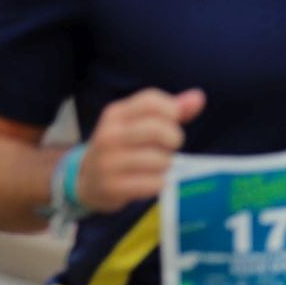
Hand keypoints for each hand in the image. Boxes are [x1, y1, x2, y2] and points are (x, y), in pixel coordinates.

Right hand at [76, 88, 205, 212]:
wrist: (87, 180)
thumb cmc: (123, 147)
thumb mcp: (139, 123)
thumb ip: (171, 110)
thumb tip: (199, 97)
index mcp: (116, 113)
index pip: (152, 101)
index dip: (172, 110)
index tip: (173, 122)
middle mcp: (109, 134)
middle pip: (158, 129)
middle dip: (173, 139)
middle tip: (169, 147)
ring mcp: (109, 161)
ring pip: (160, 159)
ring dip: (166, 165)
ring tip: (156, 166)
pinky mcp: (113, 187)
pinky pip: (154, 183)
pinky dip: (160, 183)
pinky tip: (150, 181)